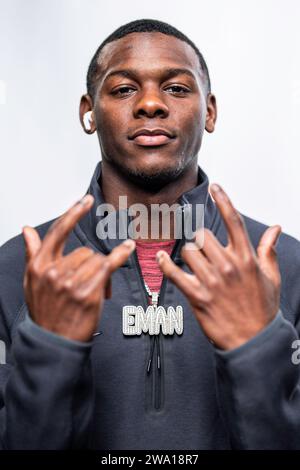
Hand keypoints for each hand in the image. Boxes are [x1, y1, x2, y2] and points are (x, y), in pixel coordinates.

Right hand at [23, 195, 134, 341]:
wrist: (53, 342)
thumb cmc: (45, 311)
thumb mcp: (31, 281)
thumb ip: (32, 252)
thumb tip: (27, 229)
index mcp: (39, 265)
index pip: (58, 231)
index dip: (73, 213)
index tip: (85, 200)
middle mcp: (54, 272)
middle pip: (84, 251)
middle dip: (90, 264)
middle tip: (88, 283)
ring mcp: (71, 283)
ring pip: (97, 260)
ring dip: (100, 273)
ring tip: (94, 290)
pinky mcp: (88, 293)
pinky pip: (107, 266)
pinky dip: (120, 255)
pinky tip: (128, 247)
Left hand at [156, 184, 281, 349]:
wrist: (254, 340)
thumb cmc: (262, 308)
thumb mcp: (271, 277)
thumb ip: (268, 250)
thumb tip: (275, 228)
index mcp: (246, 259)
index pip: (234, 222)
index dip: (224, 201)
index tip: (215, 187)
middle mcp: (228, 266)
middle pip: (203, 236)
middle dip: (200, 240)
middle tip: (202, 250)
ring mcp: (212, 282)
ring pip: (189, 252)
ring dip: (188, 255)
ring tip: (194, 265)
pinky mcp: (198, 297)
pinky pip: (175, 274)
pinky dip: (164, 264)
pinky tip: (160, 256)